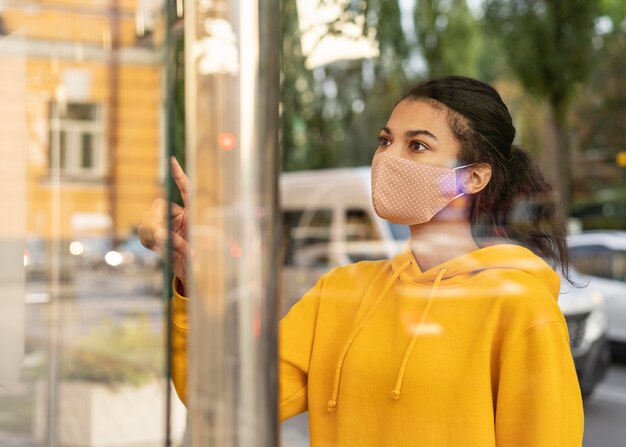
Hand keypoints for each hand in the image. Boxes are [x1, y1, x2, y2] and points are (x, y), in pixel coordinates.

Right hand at [138, 156, 189, 282]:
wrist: (198, 276)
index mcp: (195, 215)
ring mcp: (169, 227)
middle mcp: (181, 218)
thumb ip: (182, 245)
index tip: (172, 161)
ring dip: (152, 232)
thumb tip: (158, 235)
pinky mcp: (159, 240)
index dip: (179, 176)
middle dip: (157, 218)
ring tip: (163, 244)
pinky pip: (144, 234)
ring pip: (149, 219)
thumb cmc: (206, 261)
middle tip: (162, 235)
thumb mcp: (200, 254)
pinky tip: (156, 246)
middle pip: (160, 206)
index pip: (187, 191)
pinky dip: (146, 239)